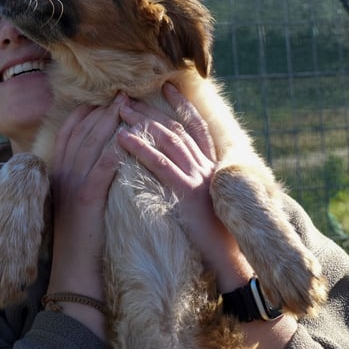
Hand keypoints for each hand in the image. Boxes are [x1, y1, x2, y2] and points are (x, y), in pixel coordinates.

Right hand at [45, 94, 124, 336]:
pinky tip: (125, 142)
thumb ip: (79, 179)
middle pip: (80, 134)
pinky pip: (99, 172)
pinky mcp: (85, 203)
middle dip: (100, 111)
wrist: (74, 272)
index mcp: (57, 174)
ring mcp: (71, 188)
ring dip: (108, 124)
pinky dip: (111, 154)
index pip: (68, 134)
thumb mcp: (73, 203)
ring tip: (125, 107)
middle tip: (120, 94)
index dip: (84, 113)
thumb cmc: (80, 240)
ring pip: (89, 147)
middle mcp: (61, 176)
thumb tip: (94, 159)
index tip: (101, 98)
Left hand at [116, 83, 253, 291]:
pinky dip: (141, 149)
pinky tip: (122, 140)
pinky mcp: (187, 193)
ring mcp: (199, 178)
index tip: (168, 87)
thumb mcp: (208, 202)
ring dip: (142, 123)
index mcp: (212, 168)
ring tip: (120, 111)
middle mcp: (207, 167)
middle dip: (151, 111)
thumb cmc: (215, 236)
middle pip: (177, 129)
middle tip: (127, 98)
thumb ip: (196, 182)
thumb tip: (180, 171)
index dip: (183, 107)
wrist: (229, 260)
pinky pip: (161, 165)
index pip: (198, 128)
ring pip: (168, 141)